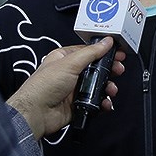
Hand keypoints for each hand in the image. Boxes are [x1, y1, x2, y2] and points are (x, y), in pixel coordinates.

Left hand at [6, 37, 124, 139]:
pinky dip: (102, 102)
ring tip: (111, 89)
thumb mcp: (70, 63)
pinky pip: (94, 101)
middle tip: (118, 70)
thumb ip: (91, 53)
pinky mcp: (77, 104)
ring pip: (97, 86)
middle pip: (96, 69)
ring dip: (107, 87)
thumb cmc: (43, 86)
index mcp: (65, 58)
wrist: (36, 113)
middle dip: (109, 70)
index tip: (118, 53)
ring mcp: (73, 89)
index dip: (104, 52)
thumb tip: (106, 41)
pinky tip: (105, 102)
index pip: (89, 52)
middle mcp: (69, 73)